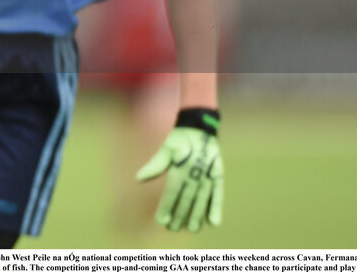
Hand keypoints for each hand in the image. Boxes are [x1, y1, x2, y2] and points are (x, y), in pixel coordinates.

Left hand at [136, 108, 222, 231]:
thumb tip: (138, 178)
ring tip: (191, 229)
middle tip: (173, 229)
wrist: (200, 127)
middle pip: (187, 198)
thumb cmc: (180, 139)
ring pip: (202, 199)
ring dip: (197, 216)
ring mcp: (209, 174)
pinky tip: (213, 222)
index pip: (173, 192)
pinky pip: (218, 194)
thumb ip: (155, 165)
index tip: (161, 221)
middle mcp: (196, 172)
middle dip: (180, 215)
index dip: (167, 207)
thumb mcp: (167, 148)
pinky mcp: (218, 175)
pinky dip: (216, 207)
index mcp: (182, 166)